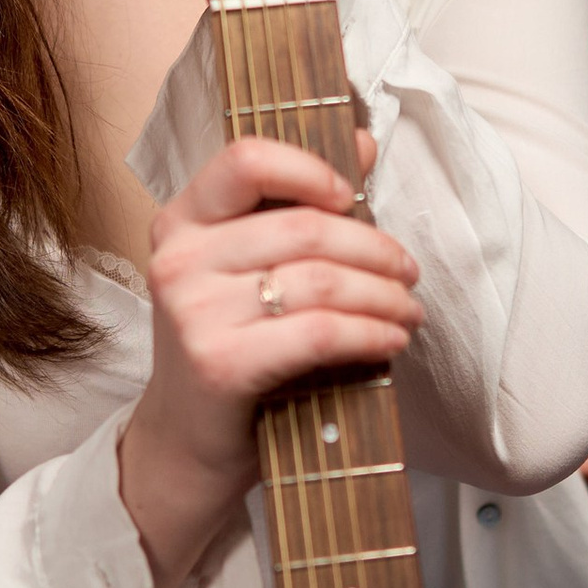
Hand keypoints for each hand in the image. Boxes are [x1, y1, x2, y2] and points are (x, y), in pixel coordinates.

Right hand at [116, 134, 417, 576]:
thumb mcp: (250, 273)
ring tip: (408, 313)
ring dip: (384, 296)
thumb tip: (363, 142)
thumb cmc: (228, 351)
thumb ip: (301, 207)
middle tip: (409, 274)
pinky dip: (370, 334)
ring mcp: (194, 312)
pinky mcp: (219, 363)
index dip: (312, 169)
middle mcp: (178, 260)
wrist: (184, 446)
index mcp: (181, 222)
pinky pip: (321, 332)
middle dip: (376, 249)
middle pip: (304, 226)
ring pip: (321, 280)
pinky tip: (390, 341)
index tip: (353, 196)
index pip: (246, 159)